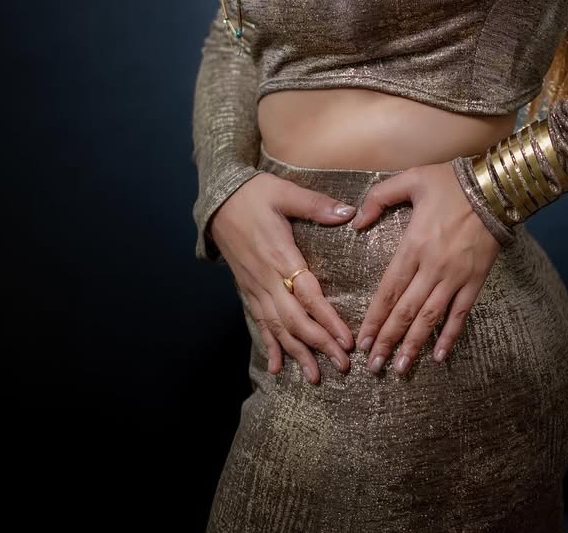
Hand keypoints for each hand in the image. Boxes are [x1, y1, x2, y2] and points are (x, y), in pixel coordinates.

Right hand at [210, 171, 358, 384]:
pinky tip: (276, 366)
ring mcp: (255, 287)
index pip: (307, 295)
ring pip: (277, 327)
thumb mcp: (285, 192)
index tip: (346, 340)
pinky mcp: (247, 289)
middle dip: (318, 345)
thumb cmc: (254, 194)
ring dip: (297, 353)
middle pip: (294, 320)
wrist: (218, 200)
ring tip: (315, 376)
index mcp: (280, 256)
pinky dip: (269, 344)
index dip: (327, 319)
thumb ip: (316, 205)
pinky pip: (259, 321)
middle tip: (342, 366)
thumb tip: (349, 212)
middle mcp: (266, 279)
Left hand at [350, 161, 503, 373]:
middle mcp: (432, 267)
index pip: (388, 290)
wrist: (495, 188)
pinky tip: (439, 356)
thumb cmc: (450, 182)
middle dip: (387, 340)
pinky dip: (450, 336)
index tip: (362, 340)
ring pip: (430, 318)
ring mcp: (455, 277)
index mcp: (413, 246)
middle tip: (373, 366)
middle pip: (405, 311)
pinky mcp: (475, 280)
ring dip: (413, 345)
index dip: (374, 318)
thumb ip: (378, 197)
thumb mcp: (410, 179)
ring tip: (400, 368)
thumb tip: (356, 222)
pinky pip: (460, 314)